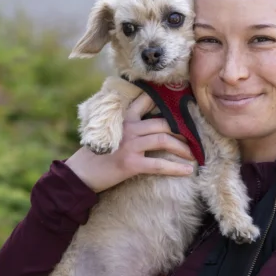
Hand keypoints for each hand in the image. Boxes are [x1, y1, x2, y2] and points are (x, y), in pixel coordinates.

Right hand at [65, 92, 196, 193]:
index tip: (182, 103)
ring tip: (194, 155)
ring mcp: (129, 145)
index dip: (165, 101)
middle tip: (195, 139)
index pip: (146, 102)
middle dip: (183, 131)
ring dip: (183, 148)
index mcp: (123, 119)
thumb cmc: (96, 155)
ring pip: (163, 140)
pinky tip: (188, 171)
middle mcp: (128, 128)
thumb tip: (146, 124)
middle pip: (163, 123)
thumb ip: (127, 126)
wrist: (80, 174)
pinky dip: (176, 168)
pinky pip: (158, 165)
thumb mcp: (110, 134)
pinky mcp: (130, 164)